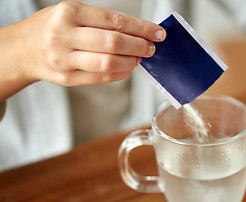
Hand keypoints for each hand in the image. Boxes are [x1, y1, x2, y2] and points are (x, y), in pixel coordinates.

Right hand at [0, 1, 165, 99]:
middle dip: (139, 46)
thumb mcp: (71, 14)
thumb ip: (101, 22)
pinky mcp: (67, 79)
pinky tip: (127, 68)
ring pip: (108, 63)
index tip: (157, 33)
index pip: (115, 20)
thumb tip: (137, 32)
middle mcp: (65, 35)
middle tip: (151, 48)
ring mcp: (65, 59)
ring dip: (131, 61)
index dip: (141, 28)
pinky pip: (101, 78)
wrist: (22, 49)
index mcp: (69, 13)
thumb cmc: (51, 28)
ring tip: (139, 58)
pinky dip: (120, 74)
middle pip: (113, 42)